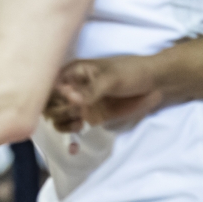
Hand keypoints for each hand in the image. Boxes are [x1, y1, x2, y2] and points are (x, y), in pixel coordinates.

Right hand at [45, 56, 163, 132]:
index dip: (51, 95)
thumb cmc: (131, 72)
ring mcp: (79, 103)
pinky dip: (68, 130)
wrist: (154, 84)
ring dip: (61, 121)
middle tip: (74, 111)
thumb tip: (70, 99)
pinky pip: (70, 125)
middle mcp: (71, 87)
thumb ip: (90, 90)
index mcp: (72, 71)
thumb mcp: (111, 78)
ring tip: (78, 122)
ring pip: (56, 115)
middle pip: (49, 101)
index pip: (48, 84)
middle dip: (56, 109)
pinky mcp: (89, 116)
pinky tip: (79, 128)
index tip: (64, 101)